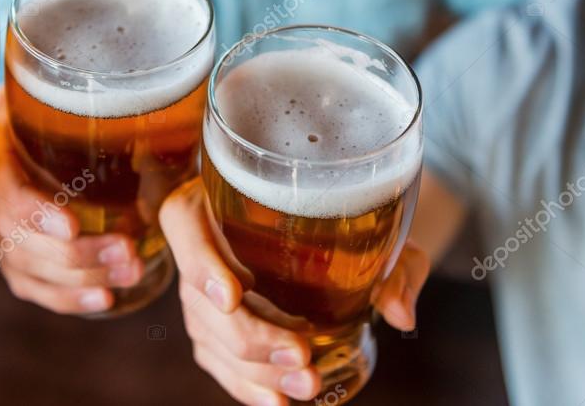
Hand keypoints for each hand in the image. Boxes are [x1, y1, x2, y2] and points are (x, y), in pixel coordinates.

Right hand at [0, 92, 143, 314]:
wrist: (19, 130)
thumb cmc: (51, 116)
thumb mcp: (58, 107)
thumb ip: (90, 119)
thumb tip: (158, 130)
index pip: (7, 190)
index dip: (38, 212)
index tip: (72, 225)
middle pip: (25, 239)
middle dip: (80, 252)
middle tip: (128, 249)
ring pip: (33, 269)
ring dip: (85, 277)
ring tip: (132, 270)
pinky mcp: (12, 262)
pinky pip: (35, 289)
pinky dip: (70, 299)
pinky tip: (105, 300)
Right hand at [160, 178, 429, 405]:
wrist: (335, 234)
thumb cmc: (345, 220)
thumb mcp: (376, 230)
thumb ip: (394, 264)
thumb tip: (400, 312)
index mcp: (213, 199)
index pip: (184, 225)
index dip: (201, 262)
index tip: (234, 295)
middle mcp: (199, 245)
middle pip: (200, 298)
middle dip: (250, 336)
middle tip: (300, 352)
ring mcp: (200, 292)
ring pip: (210, 337)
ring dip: (256, 368)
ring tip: (306, 383)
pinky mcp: (211, 327)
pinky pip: (216, 361)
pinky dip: (246, 385)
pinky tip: (278, 398)